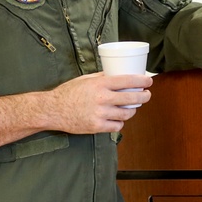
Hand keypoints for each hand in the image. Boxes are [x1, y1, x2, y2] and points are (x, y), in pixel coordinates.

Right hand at [0, 72, 151, 149]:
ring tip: (132, 107)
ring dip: (132, 110)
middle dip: (143, 96)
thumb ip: (102, 78)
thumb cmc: (68, 92)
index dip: (141, 81)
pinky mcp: (97, 127)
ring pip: (126, 113)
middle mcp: (102, 99)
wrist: (53, 110)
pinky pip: (117, 126)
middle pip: (131, 98)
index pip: (126, 81)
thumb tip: (118, 74)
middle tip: (147, 95)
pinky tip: (119, 118)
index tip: (148, 81)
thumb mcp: (85, 79)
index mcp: (99, 84)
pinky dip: (120, 122)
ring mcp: (100, 114)